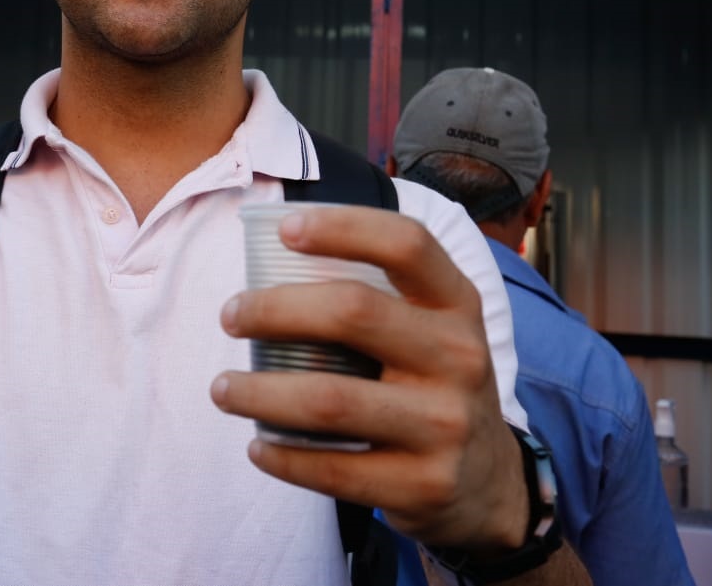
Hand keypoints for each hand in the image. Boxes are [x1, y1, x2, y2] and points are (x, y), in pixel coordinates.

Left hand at [209, 205, 527, 550]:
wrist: (489, 481)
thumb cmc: (433, 384)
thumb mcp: (432, 330)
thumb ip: (379, 297)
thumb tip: (272, 259)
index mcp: (457, 305)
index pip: (406, 245)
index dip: (344, 227)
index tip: (284, 230)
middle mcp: (460, 357)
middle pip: (353, 312)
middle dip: (274, 309)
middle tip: (231, 316)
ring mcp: (445, 425)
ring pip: (329, 399)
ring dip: (259, 392)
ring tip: (222, 388)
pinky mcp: (425, 484)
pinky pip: (334, 468)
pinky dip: (282, 456)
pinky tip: (258, 446)